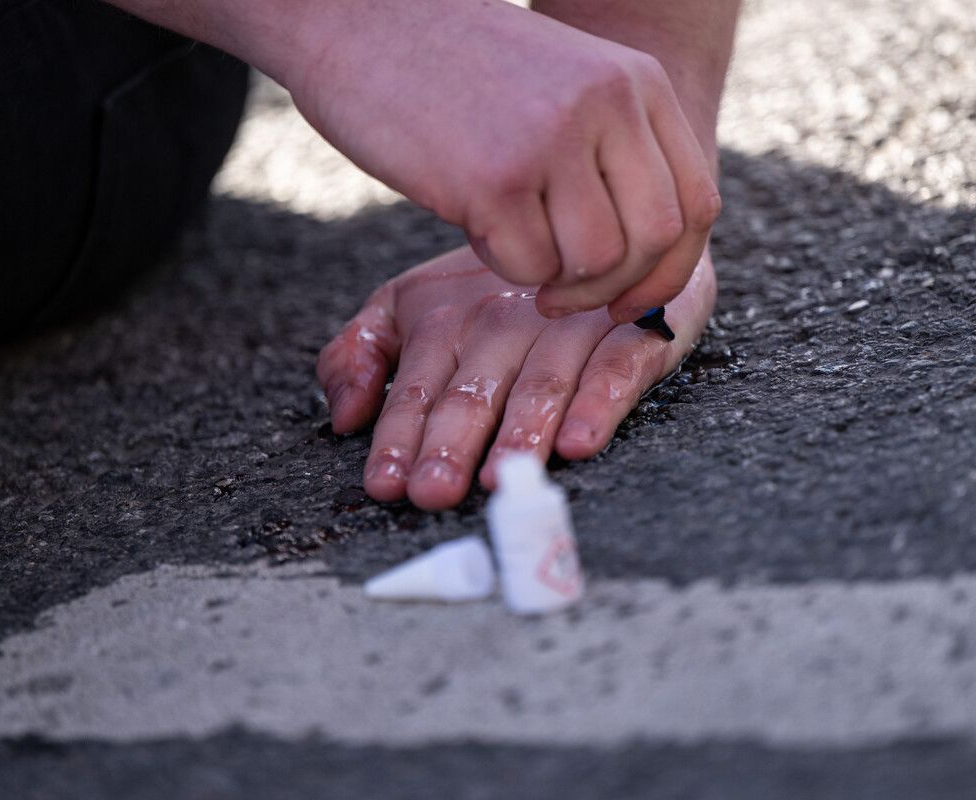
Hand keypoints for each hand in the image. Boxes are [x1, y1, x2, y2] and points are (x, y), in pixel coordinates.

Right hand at [287, 0, 718, 319]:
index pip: (696, 203)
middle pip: (655, 240)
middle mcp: (607, 105)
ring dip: (553, 279)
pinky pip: (528, 265)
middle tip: (564, 296)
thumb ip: (612, 150)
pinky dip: (503, 264)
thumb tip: (645, 259)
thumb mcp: (562, 86)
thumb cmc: (456, 68)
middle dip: (614, 290)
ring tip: (510, 243)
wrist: (358, 22)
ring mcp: (552, 139)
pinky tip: (473, 222)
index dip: (669, 269)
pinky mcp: (494, 178)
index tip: (627, 299)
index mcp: (635, 81)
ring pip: (595, 262)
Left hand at [317, 245, 715, 508]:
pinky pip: (615, 368)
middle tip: (434, 491)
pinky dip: (599, 403)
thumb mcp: (413, 308)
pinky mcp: (631, 330)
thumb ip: (363, 353)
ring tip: (502, 477)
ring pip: (542, 384)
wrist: (598, 229)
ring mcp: (568, 325)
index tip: (385, 483)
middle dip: (451, 443)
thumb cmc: (495, 289)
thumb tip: (344, 416)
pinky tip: (579, 440)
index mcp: (444, 322)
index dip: (399, 437)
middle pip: (474, 391)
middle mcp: (502, 323)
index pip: (416, 388)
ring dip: (521, 432)